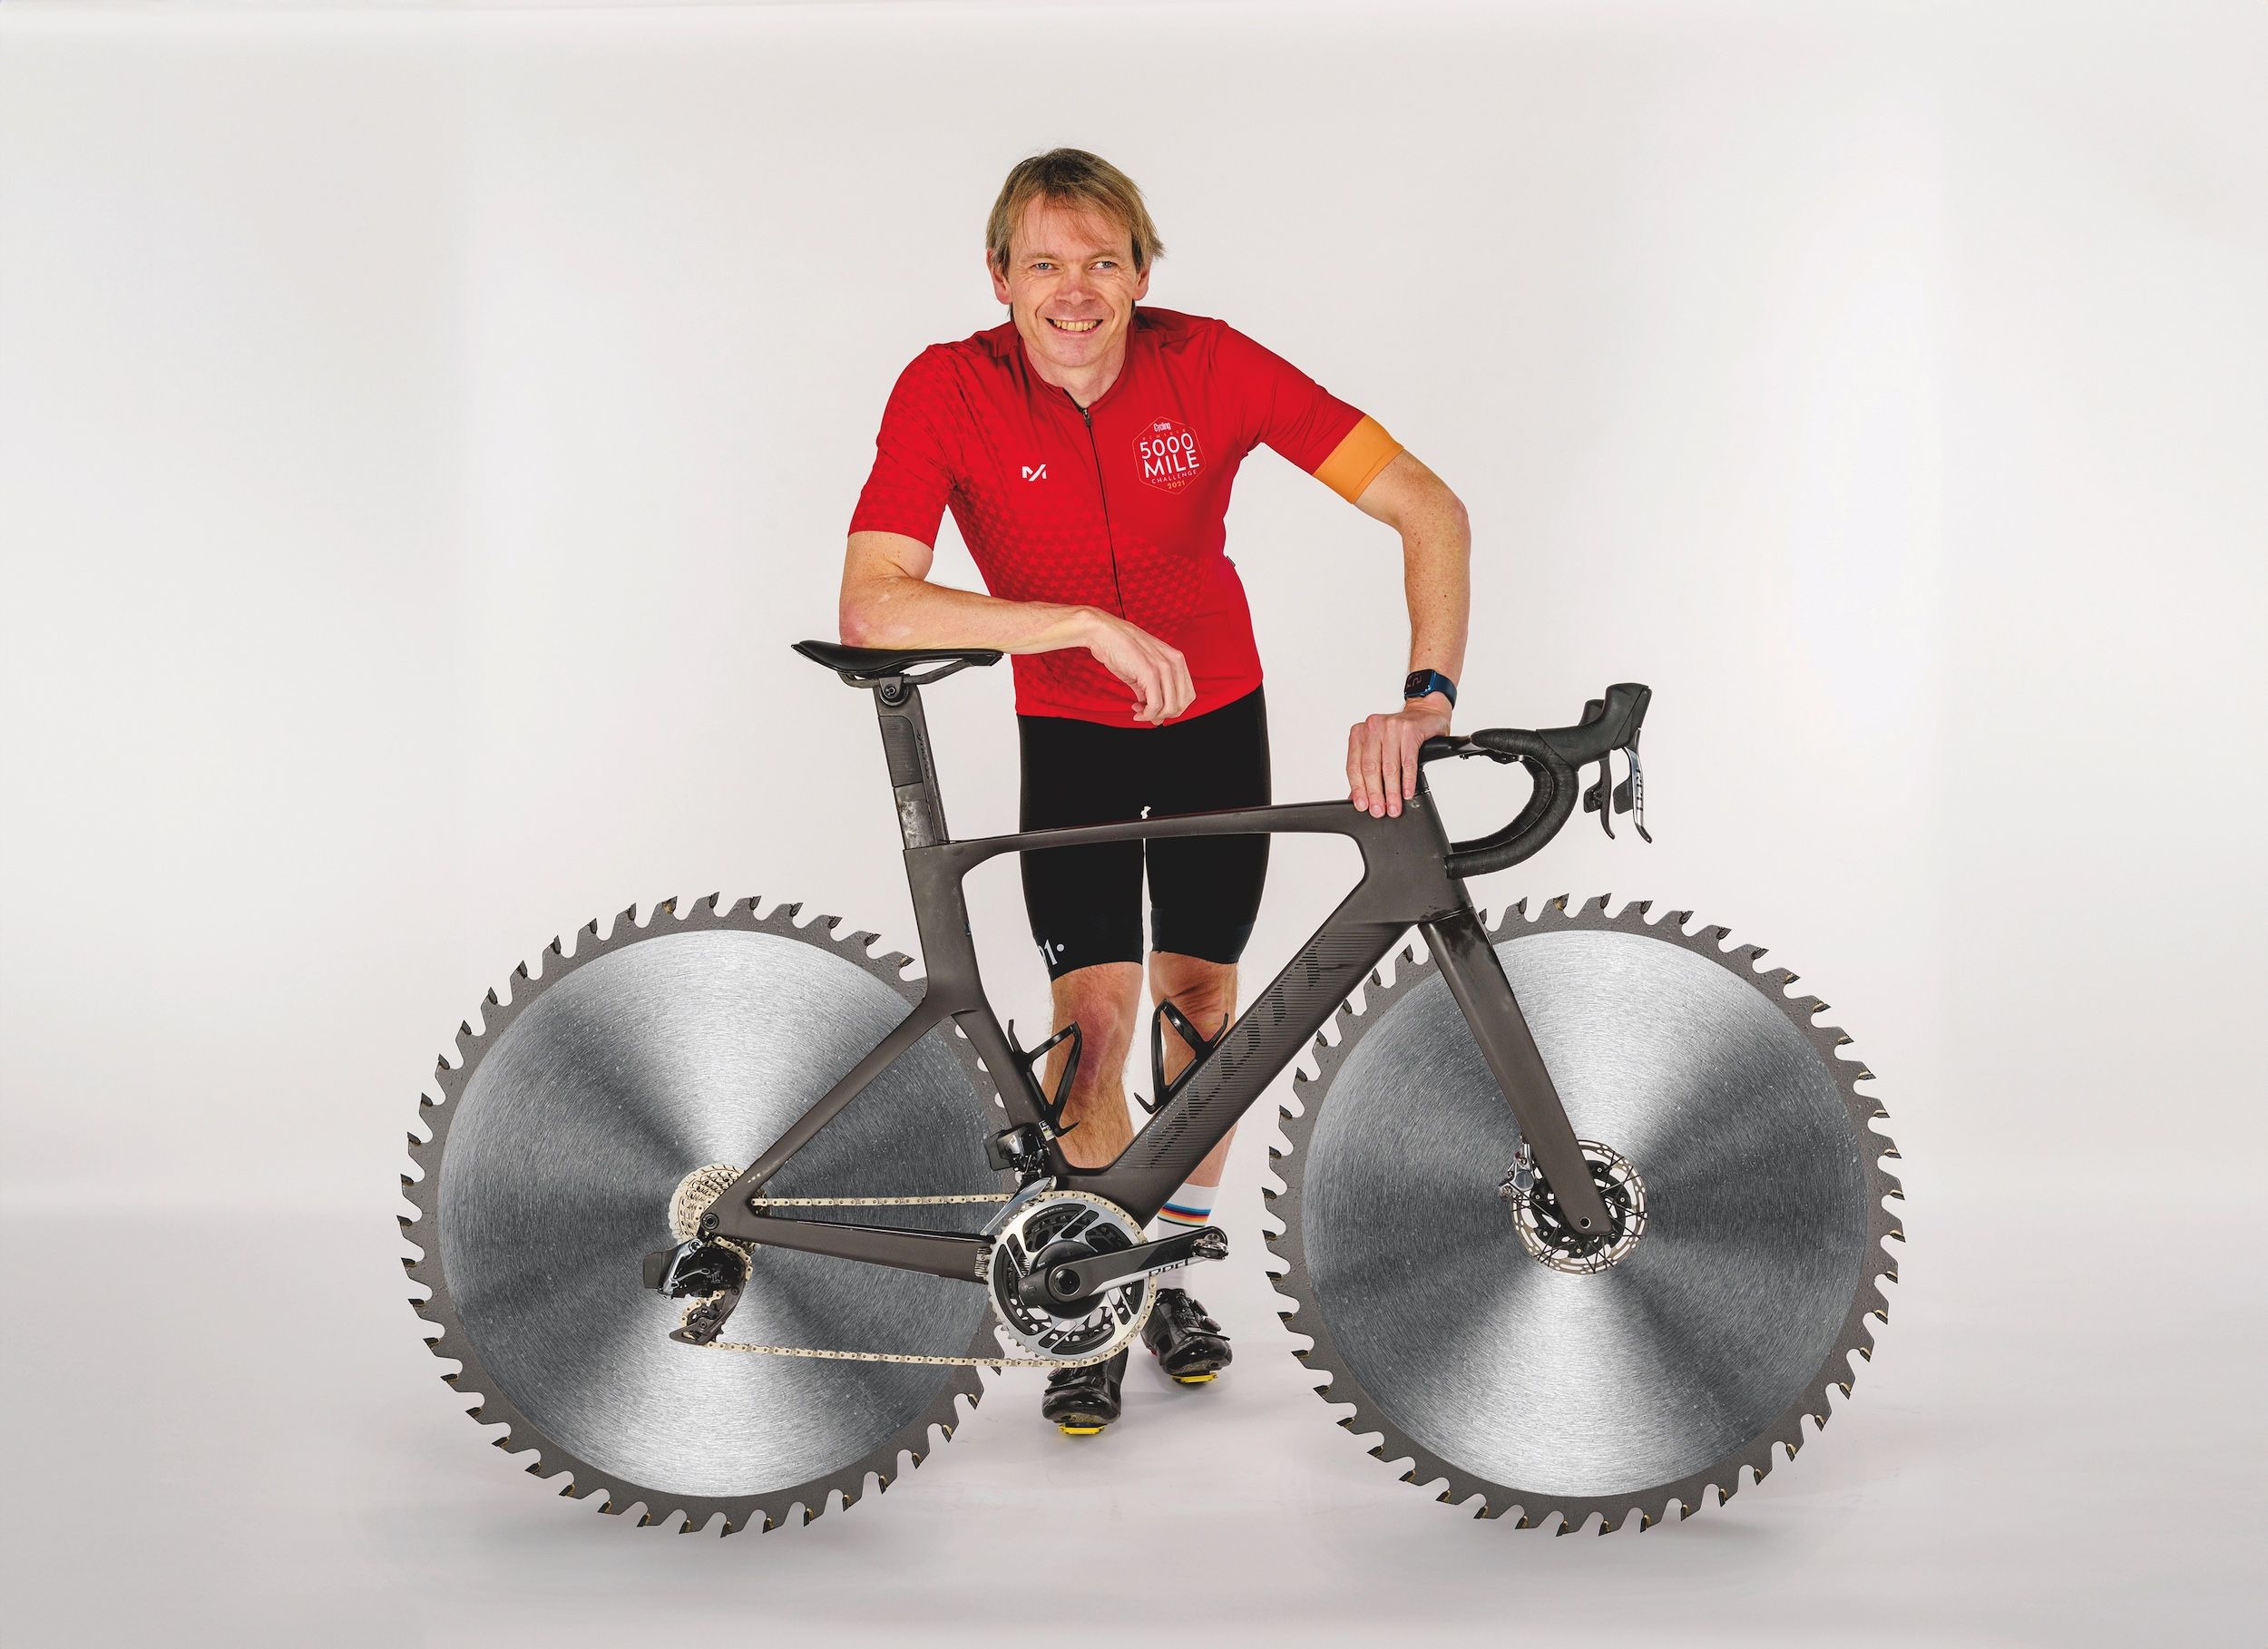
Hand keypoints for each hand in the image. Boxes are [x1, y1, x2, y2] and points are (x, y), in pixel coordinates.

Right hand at [1081, 610, 1194, 723]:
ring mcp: (1164, 667)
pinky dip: (1146, 714)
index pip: (1188, 695)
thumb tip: (1156, 717)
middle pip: (1182, 704)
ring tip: (1138, 712)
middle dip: (1164, 715)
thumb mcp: (1142, 672)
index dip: (1173, 708)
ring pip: (1170, 707)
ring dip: (1153, 716)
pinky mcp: (1150, 673)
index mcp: (1176, 659)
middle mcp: (1174, 662)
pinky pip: (1155, 705)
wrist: (1103, 633)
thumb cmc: (1120, 649)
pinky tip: (1135, 711)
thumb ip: (1152, 692)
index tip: (1154, 709)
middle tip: (1146, 713)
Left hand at [1347, 696, 1450, 816]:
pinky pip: (1408, 762)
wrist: (1426, 712)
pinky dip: (1407, 780)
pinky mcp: (1409, 730)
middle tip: (1378, 810)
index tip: (1362, 805)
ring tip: (1394, 806)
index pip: (1354, 765)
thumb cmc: (1401, 732)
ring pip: (1389, 767)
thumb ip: (1368, 770)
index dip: (1358, 788)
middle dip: (1375, 793)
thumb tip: (1358, 797)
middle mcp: (1373, 728)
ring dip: (1392, 791)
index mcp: (1360, 733)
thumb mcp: (1380, 748)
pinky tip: (1407, 792)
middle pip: (1370, 768)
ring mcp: (1391, 727)